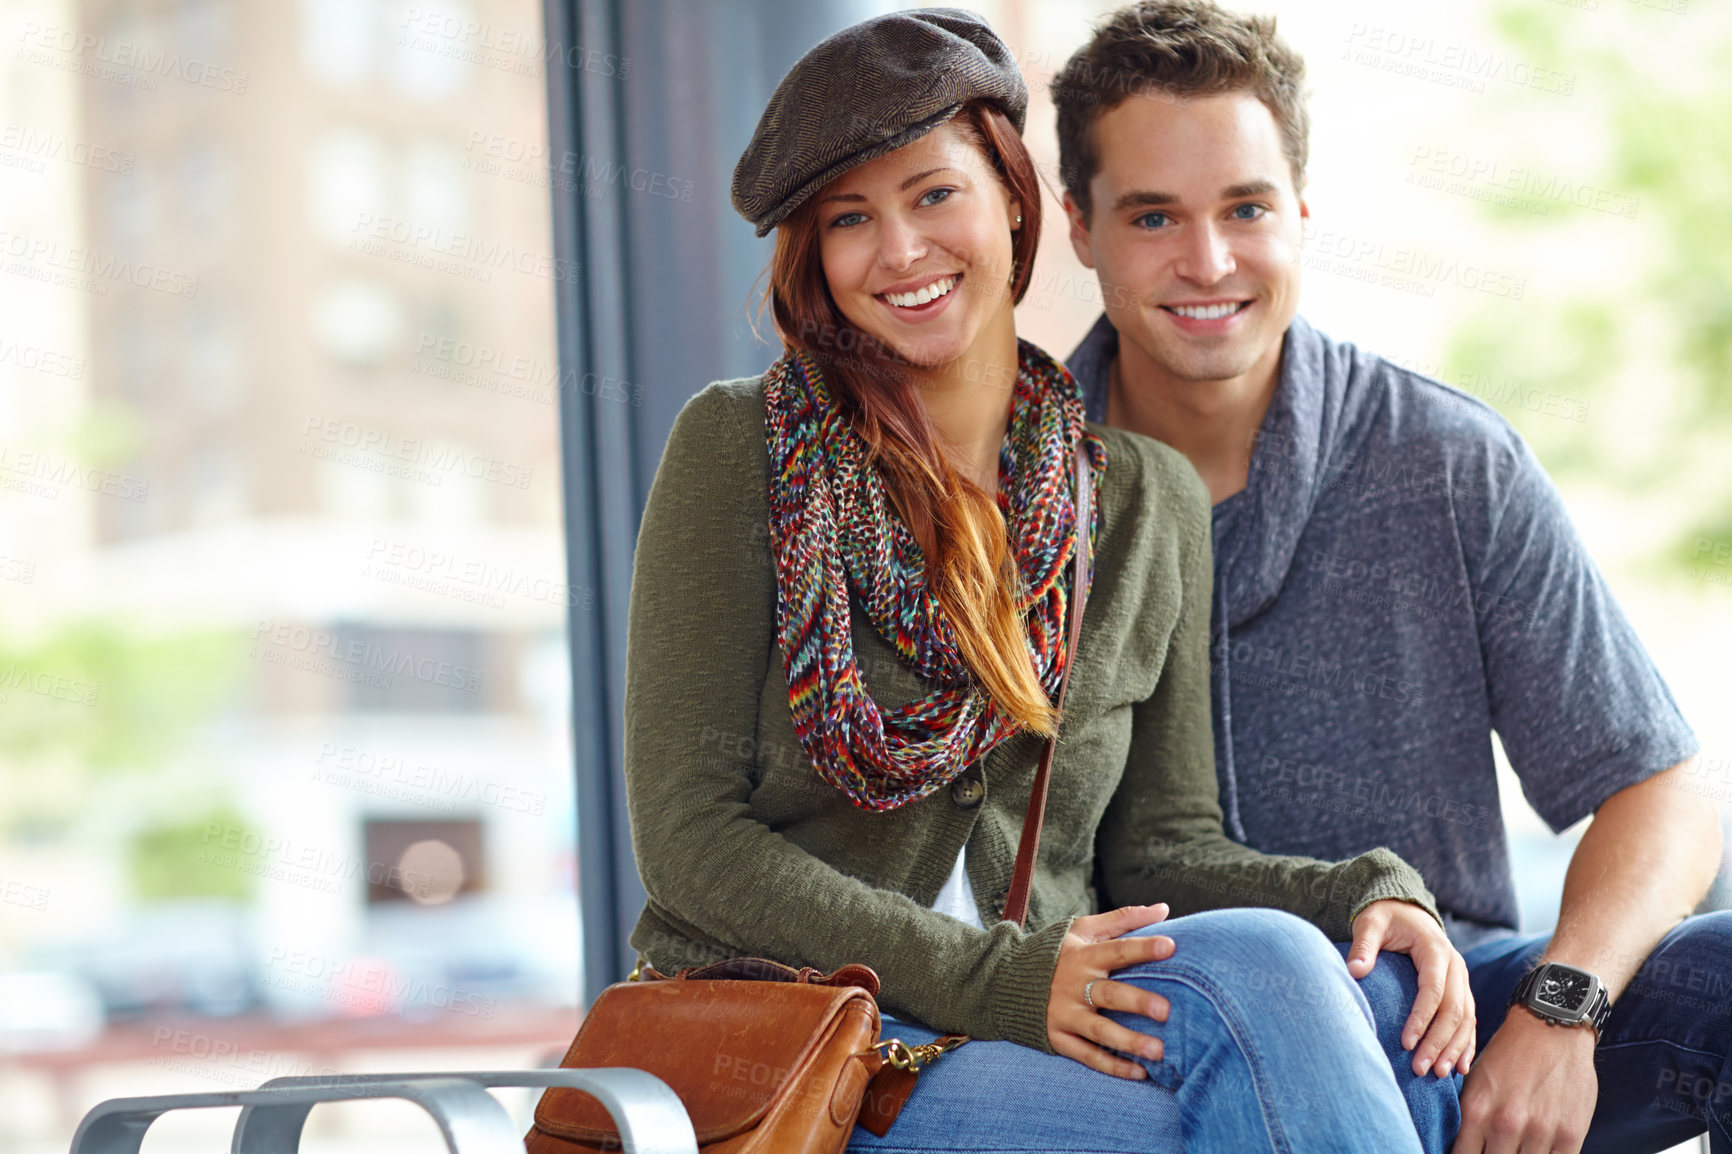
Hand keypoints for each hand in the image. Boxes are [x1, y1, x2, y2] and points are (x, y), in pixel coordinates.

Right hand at [1046, 903, 1174, 1079]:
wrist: (1005, 981)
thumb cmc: (1055, 953)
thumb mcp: (1082, 930)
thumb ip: (1123, 919)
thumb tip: (1164, 909)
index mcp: (1083, 956)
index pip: (1116, 950)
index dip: (1142, 948)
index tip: (1170, 946)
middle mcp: (1074, 986)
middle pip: (1109, 994)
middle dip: (1137, 1001)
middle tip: (1165, 1011)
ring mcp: (1065, 1015)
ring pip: (1099, 1030)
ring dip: (1128, 1041)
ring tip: (1158, 1051)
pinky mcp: (1058, 1038)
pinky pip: (1087, 1055)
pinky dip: (1112, 1066)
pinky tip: (1139, 1072)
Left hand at [1348, 898, 1475, 1076]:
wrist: (1405, 909)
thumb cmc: (1384, 918)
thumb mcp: (1370, 923)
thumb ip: (1363, 946)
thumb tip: (1354, 970)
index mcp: (1435, 949)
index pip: (1433, 989)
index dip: (1422, 1018)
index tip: (1406, 1042)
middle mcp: (1455, 965)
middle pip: (1454, 1009)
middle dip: (1439, 1041)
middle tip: (1420, 1068)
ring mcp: (1461, 978)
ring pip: (1466, 1019)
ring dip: (1454, 1048)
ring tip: (1439, 1074)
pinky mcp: (1461, 989)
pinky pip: (1469, 1019)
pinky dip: (1466, 1043)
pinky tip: (1460, 1066)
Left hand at [1452, 1008, 1597, 1153]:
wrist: (1551, 1028)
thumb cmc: (1509, 1054)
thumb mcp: (1475, 1081)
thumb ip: (1468, 1116)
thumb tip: (1461, 1145)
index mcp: (1477, 1111)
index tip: (1472, 1153)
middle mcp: (1506, 1125)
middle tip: (1496, 1146)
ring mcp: (1541, 1132)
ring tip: (1518, 1146)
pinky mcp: (1570, 1135)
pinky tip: (1540, 1148)